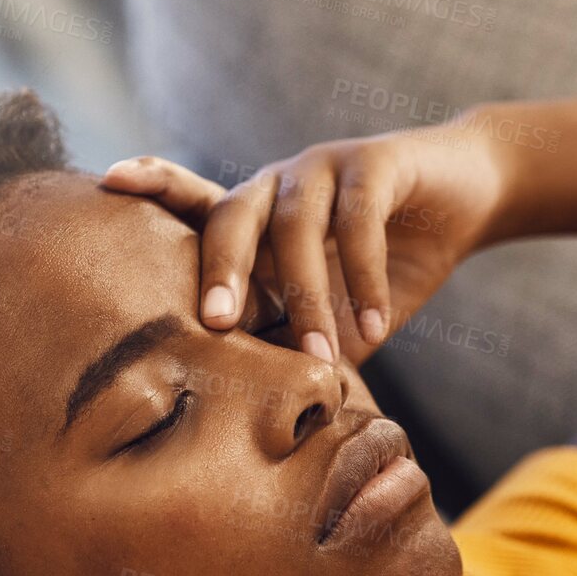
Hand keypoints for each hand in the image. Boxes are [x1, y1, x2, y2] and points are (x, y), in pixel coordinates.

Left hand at [99, 119, 510, 366]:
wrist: (468, 198)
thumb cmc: (390, 260)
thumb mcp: (337, 310)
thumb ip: (298, 343)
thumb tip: (258, 413)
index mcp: (258, 215)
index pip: (195, 201)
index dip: (153, 185)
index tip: (107, 178)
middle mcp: (278, 184)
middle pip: (231, 216)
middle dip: (220, 270)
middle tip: (216, 323)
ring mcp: (324, 167)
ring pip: (296, 227)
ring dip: (309, 296)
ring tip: (322, 354)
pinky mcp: (376, 161)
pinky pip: (359, 219)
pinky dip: (364, 275)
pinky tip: (378, 321)